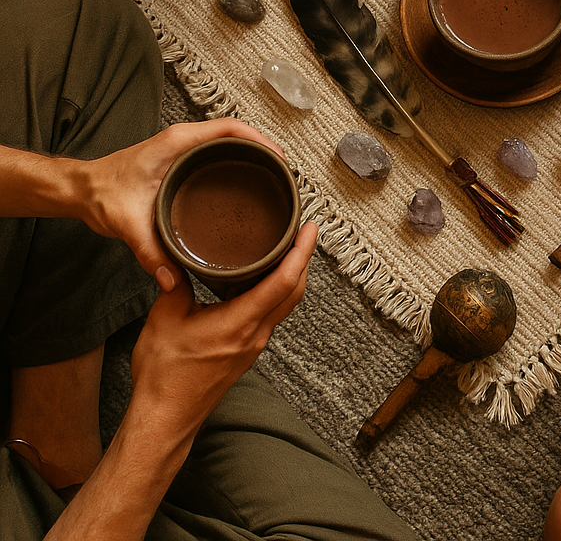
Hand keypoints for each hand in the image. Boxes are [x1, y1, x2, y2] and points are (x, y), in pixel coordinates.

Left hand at [79, 120, 284, 291]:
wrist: (80, 189)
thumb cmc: (101, 194)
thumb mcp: (127, 224)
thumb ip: (151, 253)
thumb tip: (173, 280)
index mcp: (177, 143)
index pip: (230, 128)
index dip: (260, 140)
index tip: (279, 158)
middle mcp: (183, 141)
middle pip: (237, 133)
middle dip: (264, 149)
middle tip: (283, 174)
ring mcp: (183, 148)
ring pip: (229, 142)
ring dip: (252, 154)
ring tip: (272, 179)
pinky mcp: (181, 159)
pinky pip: (218, 151)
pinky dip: (237, 160)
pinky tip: (246, 182)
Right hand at [128, 221, 317, 434]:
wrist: (165, 418)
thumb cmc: (164, 376)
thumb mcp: (163, 320)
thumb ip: (175, 285)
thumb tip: (177, 260)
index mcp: (239, 323)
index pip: (284, 282)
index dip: (301, 251)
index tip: (310, 229)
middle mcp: (255, 334)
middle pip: (294, 291)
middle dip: (304, 258)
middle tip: (305, 231)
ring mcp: (254, 344)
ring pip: (285, 304)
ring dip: (293, 275)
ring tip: (289, 249)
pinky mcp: (247, 350)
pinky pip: (271, 315)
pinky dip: (277, 292)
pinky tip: (265, 280)